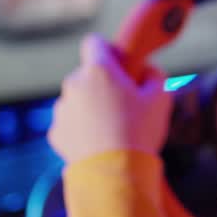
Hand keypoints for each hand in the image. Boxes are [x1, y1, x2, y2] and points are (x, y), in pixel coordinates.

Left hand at [48, 34, 171, 163]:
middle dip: (102, 84)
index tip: (120, 64)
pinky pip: (70, 123)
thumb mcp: (160, 99)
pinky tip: (99, 143)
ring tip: (112, 129)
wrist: (115, 174)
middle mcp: (74, 84)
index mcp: (98, 70)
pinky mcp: (56, 132)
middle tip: (123, 103)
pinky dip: (81, 129)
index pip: (94, 42)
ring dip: (90, 107)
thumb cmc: (139, 132)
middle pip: (87, 74)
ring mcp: (62, 109)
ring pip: (77, 100)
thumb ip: (155, 76)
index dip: (109, 50)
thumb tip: (148, 72)